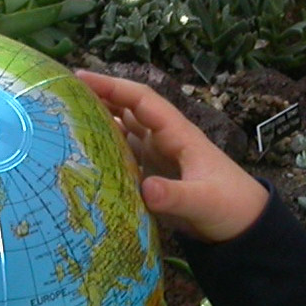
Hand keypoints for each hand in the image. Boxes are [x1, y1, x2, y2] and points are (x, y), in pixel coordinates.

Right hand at [76, 70, 267, 242]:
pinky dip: (104, 152)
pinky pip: (124, 157)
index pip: (141, 100)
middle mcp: (165, 140)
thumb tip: (145, 188)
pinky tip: (83, 157)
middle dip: (98, 98)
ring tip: (62, 120)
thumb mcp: (203, 201)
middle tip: (59, 95)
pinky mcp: (154, 177)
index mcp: (177, 135)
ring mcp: (159, 158)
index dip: (112, 86)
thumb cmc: (231, 206)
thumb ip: (175, 196)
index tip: (80, 78)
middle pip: (127, 110)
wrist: (245, 227)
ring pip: (123, 132)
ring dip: (98, 123)